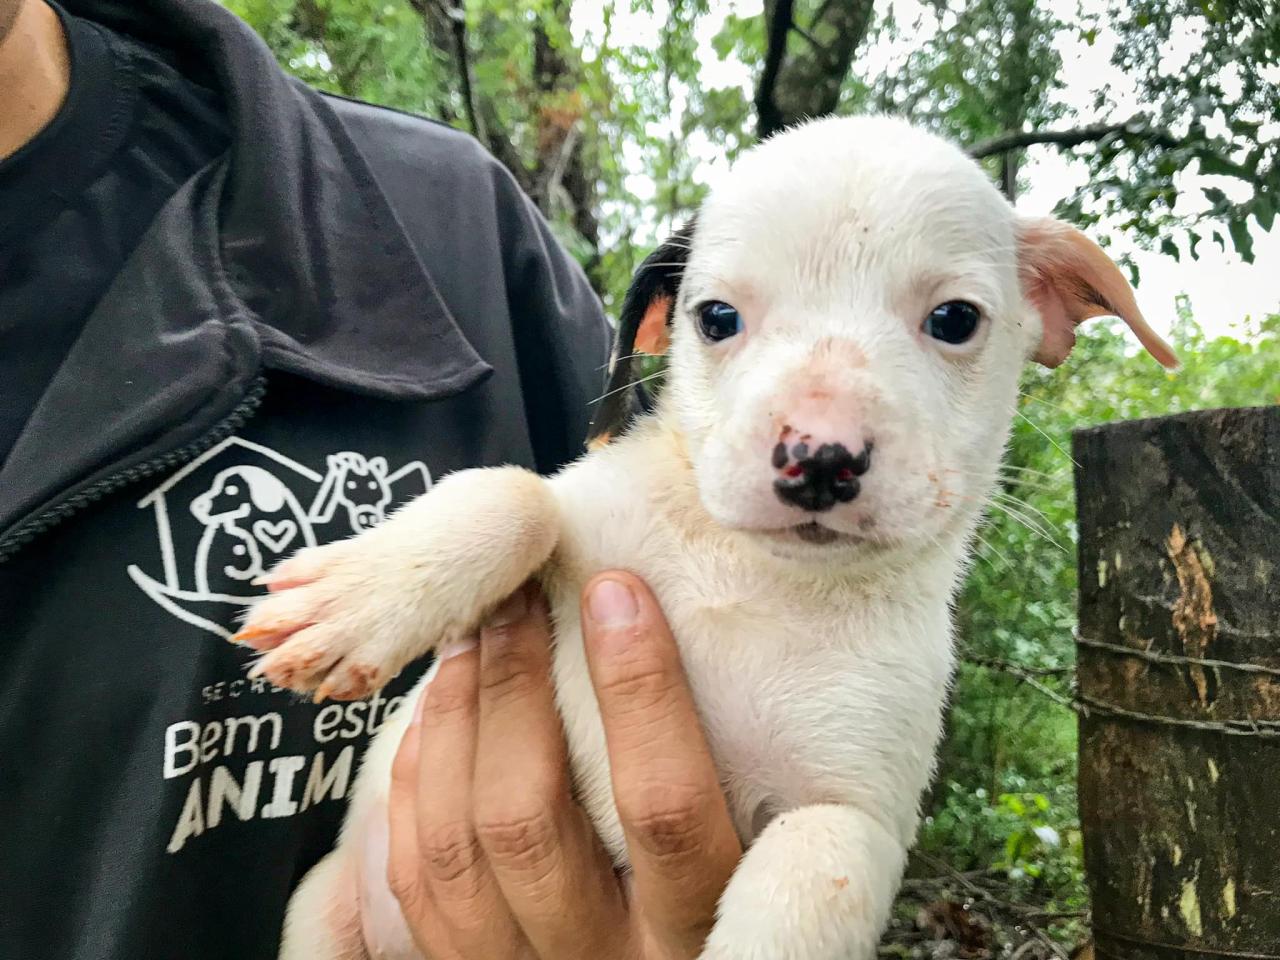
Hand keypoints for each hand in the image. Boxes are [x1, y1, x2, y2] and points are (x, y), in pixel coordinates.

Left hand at [386, 572, 742, 959]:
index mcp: (698, 932)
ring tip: (471, 637)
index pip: (664, 807)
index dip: (639, 690)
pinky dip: (417, 777)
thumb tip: (666, 624)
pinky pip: (416, 875)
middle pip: (528, 823)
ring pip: (456, 844)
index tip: (618, 592)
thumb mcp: (769, 855)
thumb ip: (735, 771)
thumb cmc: (742, 900)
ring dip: (455, 720)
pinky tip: (438, 713)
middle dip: (514, 689)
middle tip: (518, 600)